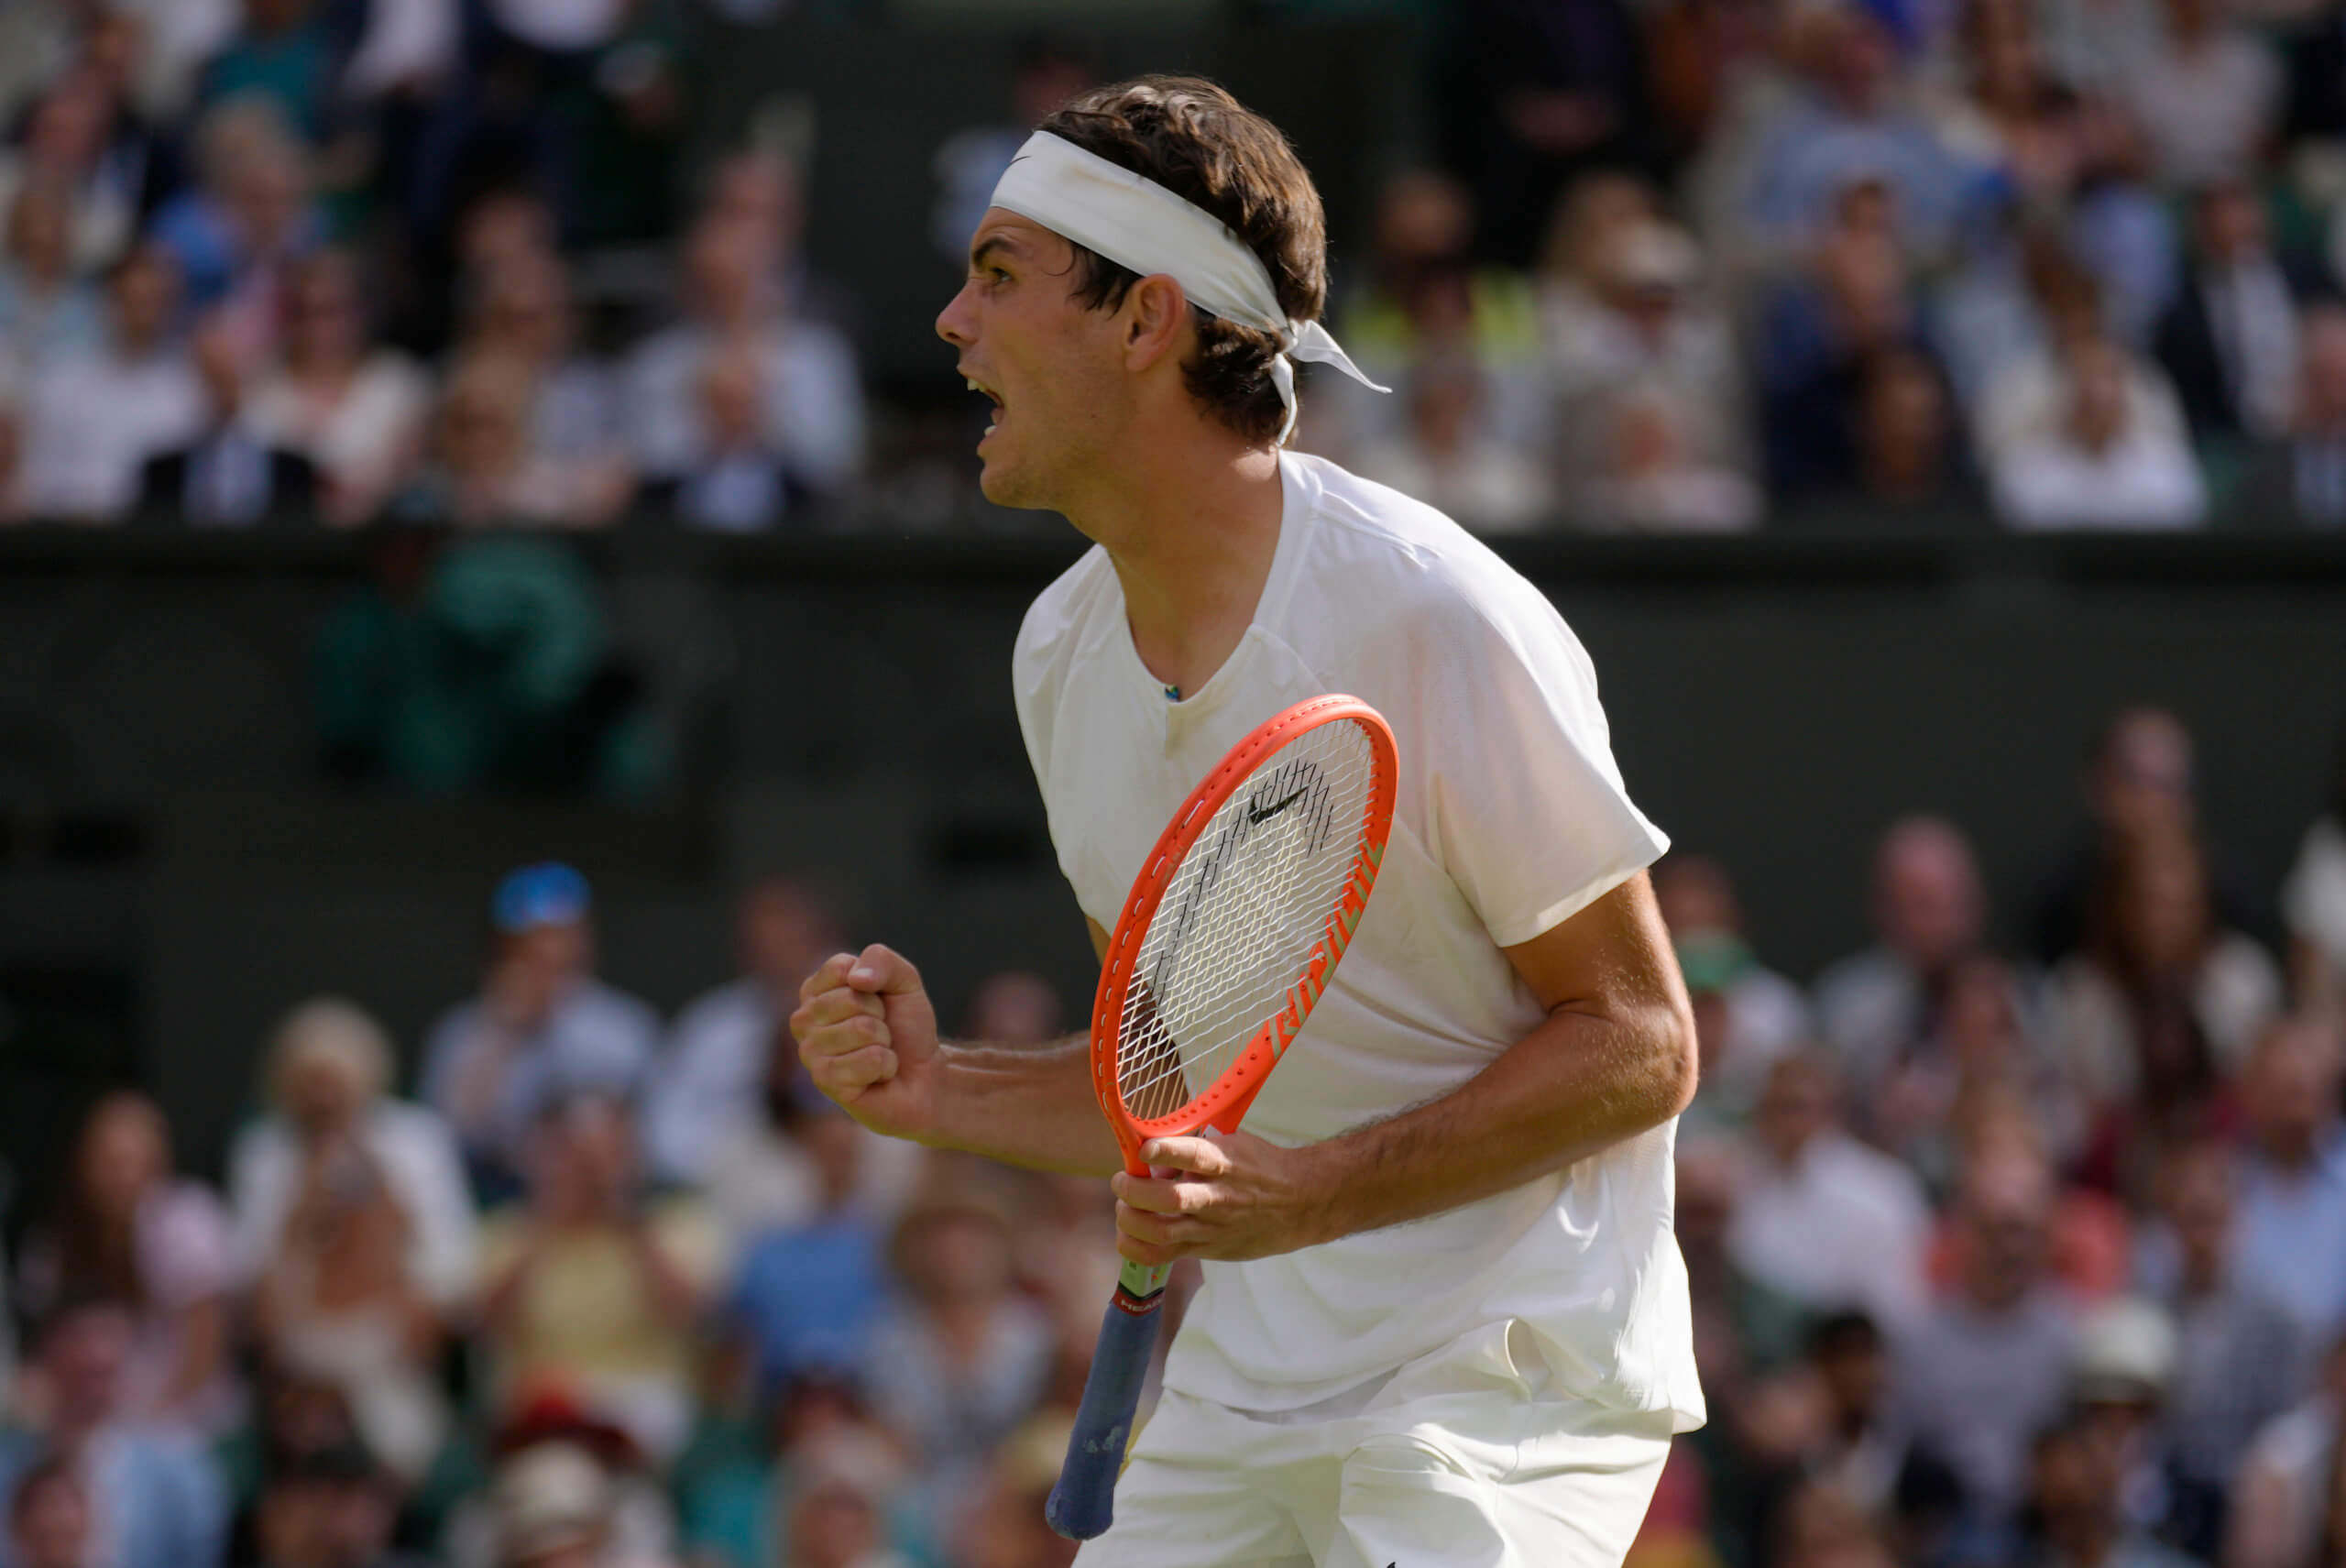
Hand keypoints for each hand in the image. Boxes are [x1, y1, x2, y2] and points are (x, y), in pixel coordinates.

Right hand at [790, 944, 939, 1141]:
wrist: (922, 1074)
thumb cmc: (905, 1026)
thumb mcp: (903, 980)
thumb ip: (881, 960)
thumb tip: (855, 978)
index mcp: (815, 991)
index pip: (841, 969)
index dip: (874, 983)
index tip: (878, 1001)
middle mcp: (803, 1020)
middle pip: (851, 999)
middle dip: (880, 1016)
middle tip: (881, 1032)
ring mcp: (810, 1052)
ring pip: (862, 1030)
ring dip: (884, 1042)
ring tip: (879, 1052)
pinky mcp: (825, 1081)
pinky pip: (870, 1059)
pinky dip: (886, 1065)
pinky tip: (878, 1075)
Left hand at [1110, 1130, 1334, 1265]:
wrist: (1298, 1203)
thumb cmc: (1258, 1167)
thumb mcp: (1232, 1145)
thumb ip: (1193, 1149)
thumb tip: (1149, 1158)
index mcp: (1225, 1162)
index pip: (1193, 1155)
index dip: (1164, 1151)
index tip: (1143, 1149)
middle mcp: (1218, 1196)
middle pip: (1169, 1199)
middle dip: (1133, 1190)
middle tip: (1120, 1182)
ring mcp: (1213, 1227)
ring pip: (1161, 1232)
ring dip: (1130, 1220)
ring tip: (1123, 1208)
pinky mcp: (1209, 1249)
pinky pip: (1164, 1255)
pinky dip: (1137, 1248)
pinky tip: (1127, 1236)